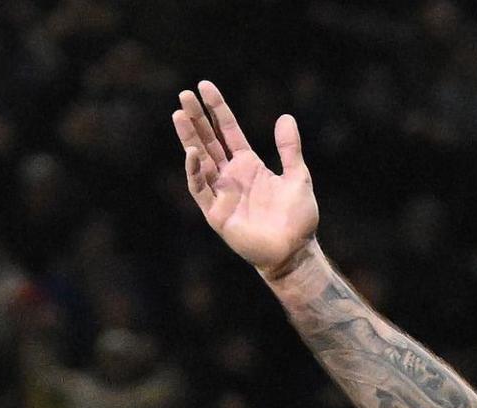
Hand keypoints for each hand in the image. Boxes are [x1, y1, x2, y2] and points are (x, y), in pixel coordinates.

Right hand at [175, 84, 318, 280]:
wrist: (294, 252)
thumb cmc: (297, 219)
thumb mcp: (298, 176)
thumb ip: (290, 148)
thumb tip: (285, 117)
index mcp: (248, 164)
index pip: (227, 130)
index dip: (217, 108)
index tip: (204, 86)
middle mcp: (231, 175)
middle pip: (208, 140)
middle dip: (197, 118)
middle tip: (184, 94)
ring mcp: (221, 192)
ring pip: (199, 159)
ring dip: (189, 138)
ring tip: (178, 114)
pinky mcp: (216, 212)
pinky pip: (200, 188)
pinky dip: (195, 170)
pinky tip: (192, 152)